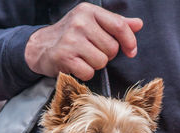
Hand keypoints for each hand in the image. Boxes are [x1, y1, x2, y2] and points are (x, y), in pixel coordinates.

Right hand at [25, 2, 142, 79]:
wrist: (40, 47)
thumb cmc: (71, 36)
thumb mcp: (92, 23)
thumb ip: (115, 24)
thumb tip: (138, 24)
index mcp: (88, 11)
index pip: (119, 26)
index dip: (129, 41)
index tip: (131, 51)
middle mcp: (80, 22)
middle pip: (112, 48)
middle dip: (105, 55)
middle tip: (91, 51)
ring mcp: (71, 40)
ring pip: (102, 62)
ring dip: (95, 65)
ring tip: (83, 58)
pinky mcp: (64, 57)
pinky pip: (89, 72)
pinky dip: (85, 73)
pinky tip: (76, 65)